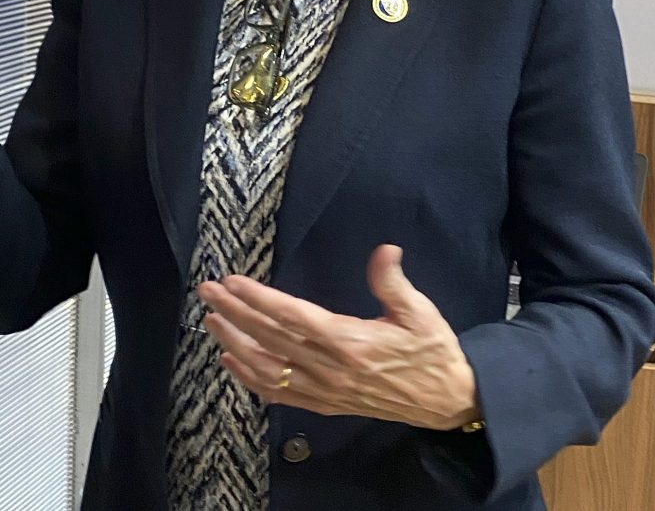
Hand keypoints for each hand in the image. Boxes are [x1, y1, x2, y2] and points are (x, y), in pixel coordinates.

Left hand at [198, 245, 479, 430]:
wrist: (447, 400)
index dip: (259, 299)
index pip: (293, 317)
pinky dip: (251, 379)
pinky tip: (233, 362)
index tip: (232, 282)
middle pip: (271, 339)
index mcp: (351, 342)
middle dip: (235, 314)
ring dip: (235, 344)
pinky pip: (280, 395)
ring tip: (212, 322)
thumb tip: (385, 250)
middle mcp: (331, 369)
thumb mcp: (420, 312)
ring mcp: (325, 391)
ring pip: (268, 369)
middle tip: (207, 292)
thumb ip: (394, 282)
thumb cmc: (433, 351)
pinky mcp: (326, 405)